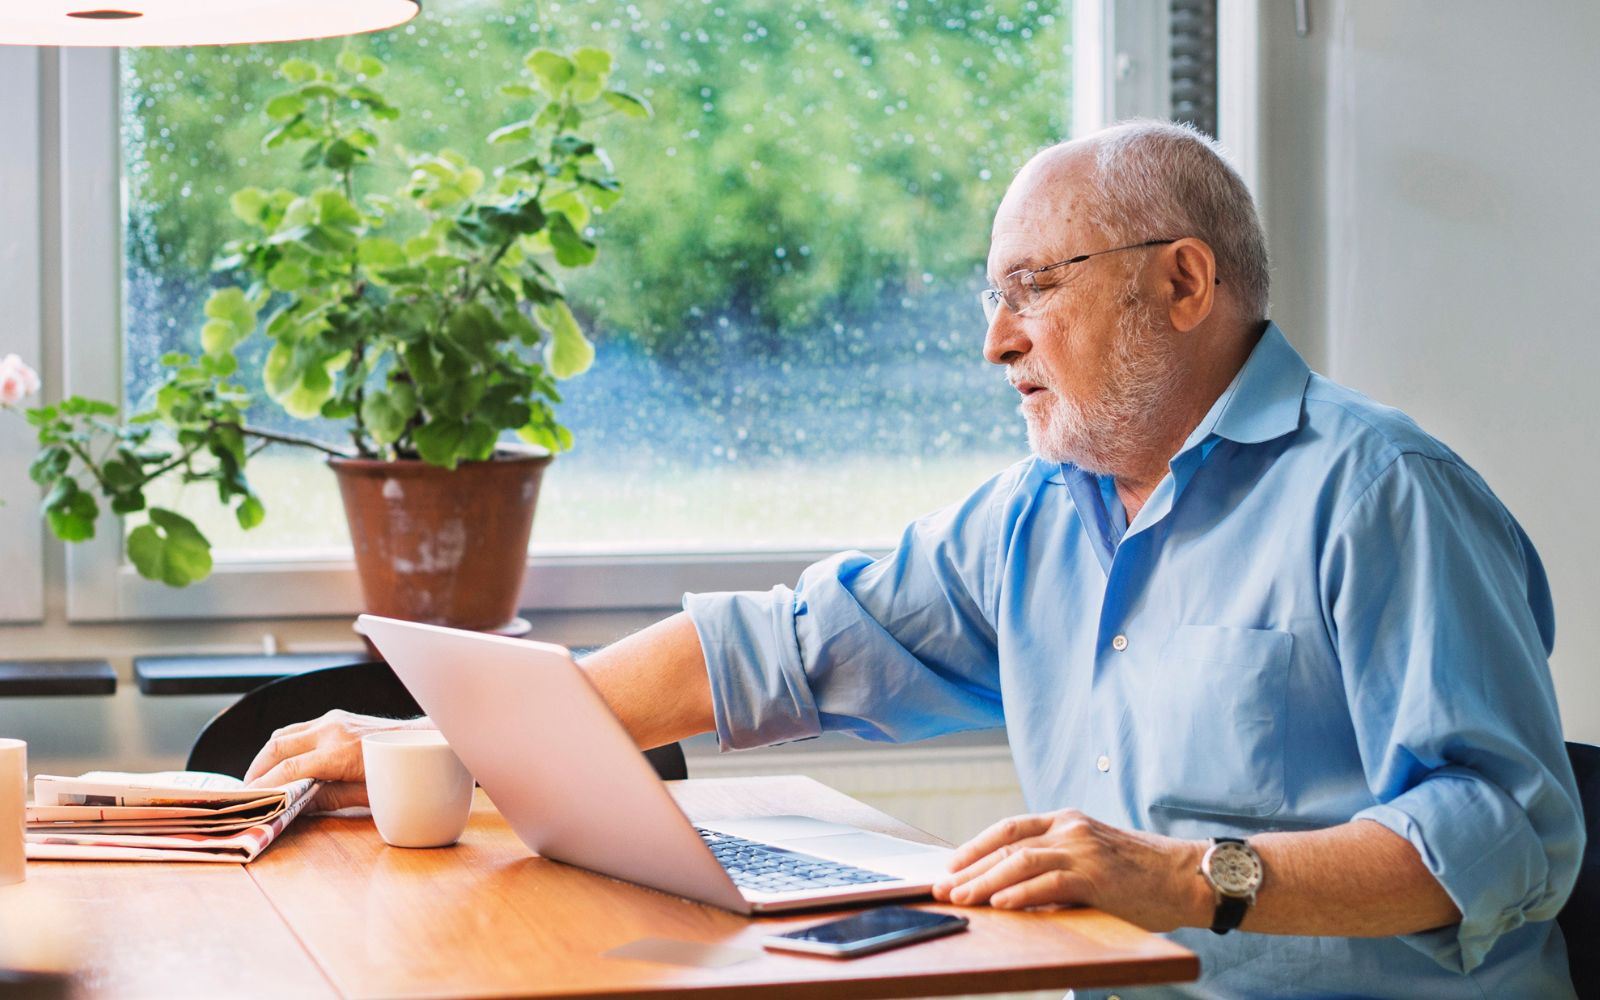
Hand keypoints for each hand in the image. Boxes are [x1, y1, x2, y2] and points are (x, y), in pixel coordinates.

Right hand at [242, 710, 432, 811]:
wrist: (423, 742)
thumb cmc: (400, 773)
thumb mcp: (364, 795)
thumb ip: (328, 799)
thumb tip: (297, 807)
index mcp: (338, 752)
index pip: (289, 769)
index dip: (266, 785)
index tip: (249, 798)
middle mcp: (331, 729)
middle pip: (278, 746)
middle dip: (257, 768)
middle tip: (246, 790)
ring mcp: (334, 719)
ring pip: (285, 733)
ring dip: (268, 754)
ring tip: (259, 777)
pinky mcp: (337, 716)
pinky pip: (300, 728)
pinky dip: (285, 744)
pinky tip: (283, 761)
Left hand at [930, 809, 1210, 931]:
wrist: (1190, 877)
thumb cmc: (1143, 875)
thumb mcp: (1095, 858)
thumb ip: (1059, 865)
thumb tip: (1015, 889)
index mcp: (1068, 821)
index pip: (1009, 829)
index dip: (976, 846)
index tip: (951, 866)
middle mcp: (1071, 828)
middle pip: (1007, 846)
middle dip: (970, 869)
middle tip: (943, 888)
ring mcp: (1083, 849)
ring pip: (1020, 862)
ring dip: (985, 882)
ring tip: (961, 898)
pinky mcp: (1097, 875)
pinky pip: (1048, 883)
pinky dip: (1020, 894)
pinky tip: (1000, 905)